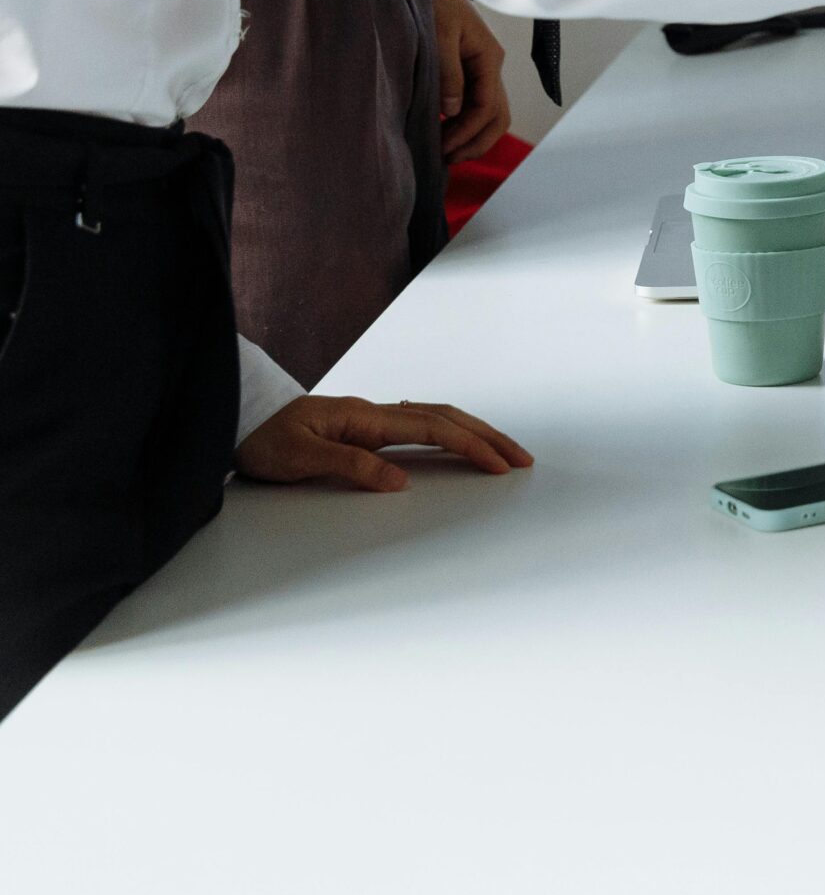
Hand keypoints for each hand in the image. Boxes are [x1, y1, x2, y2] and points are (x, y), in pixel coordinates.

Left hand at [236, 394, 533, 492]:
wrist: (233, 421)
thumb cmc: (259, 441)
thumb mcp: (298, 459)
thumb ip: (351, 467)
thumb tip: (402, 481)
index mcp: (364, 418)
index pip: (431, 429)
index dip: (470, 447)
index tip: (500, 465)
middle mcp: (373, 413)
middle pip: (445, 417)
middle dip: (488, 437)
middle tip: (522, 458)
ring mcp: (370, 418)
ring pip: (436, 417)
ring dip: (474, 432)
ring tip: (502, 451)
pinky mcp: (364, 428)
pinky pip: (420, 424)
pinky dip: (450, 431)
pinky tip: (458, 441)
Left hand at [433, 0, 510, 163]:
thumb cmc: (437, 8)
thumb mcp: (439, 35)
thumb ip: (448, 72)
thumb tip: (452, 108)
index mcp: (489, 59)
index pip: (488, 106)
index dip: (467, 130)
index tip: (444, 144)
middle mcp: (492, 70)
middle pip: (499, 118)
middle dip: (476, 142)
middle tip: (449, 157)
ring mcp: (485, 75)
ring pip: (492, 117)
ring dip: (474, 138)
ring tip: (448, 154)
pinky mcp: (473, 78)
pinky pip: (480, 110)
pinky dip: (468, 128)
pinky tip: (449, 137)